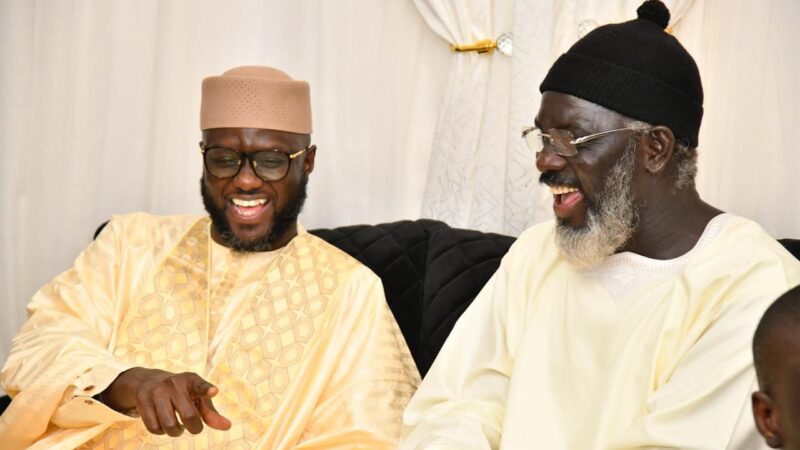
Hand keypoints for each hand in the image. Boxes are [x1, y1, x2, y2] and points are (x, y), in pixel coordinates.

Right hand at [102, 367, 231, 436]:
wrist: (149, 382)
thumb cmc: (182, 394)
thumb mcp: (197, 398)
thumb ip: (211, 413)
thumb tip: (227, 426)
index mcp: (191, 380)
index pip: (200, 385)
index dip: (207, 390)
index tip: (213, 392)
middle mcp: (174, 384)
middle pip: (188, 416)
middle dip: (195, 428)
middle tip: (194, 426)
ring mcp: (157, 392)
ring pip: (169, 426)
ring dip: (177, 432)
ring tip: (178, 425)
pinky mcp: (143, 402)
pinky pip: (155, 428)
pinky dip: (162, 432)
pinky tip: (163, 423)